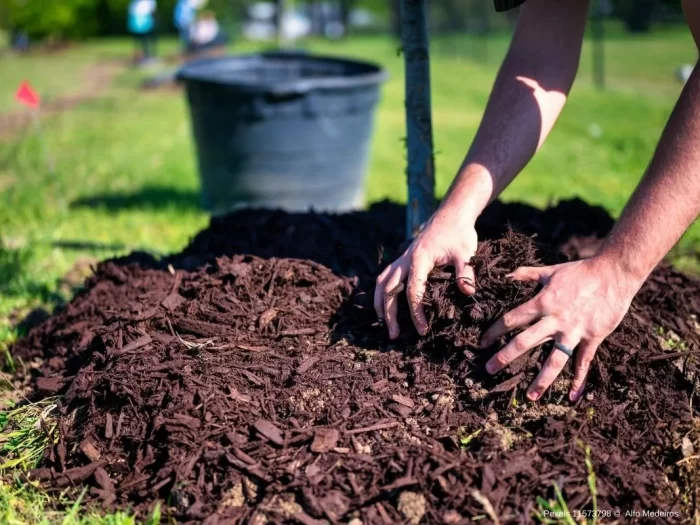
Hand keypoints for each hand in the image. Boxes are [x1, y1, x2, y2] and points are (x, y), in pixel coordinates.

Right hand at [375, 205, 478, 338]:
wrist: (451, 214)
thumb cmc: (459, 233)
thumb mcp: (466, 252)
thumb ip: (466, 272)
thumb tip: (467, 292)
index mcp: (419, 259)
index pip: (412, 291)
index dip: (416, 312)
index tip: (422, 330)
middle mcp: (405, 259)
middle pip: (389, 290)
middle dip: (389, 314)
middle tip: (394, 335)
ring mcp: (402, 259)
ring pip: (382, 283)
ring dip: (380, 304)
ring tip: (383, 324)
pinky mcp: (403, 259)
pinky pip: (385, 277)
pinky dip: (382, 292)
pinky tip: (385, 305)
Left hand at [480, 256, 640, 401]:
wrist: (614, 273)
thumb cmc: (581, 271)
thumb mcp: (550, 271)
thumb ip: (526, 274)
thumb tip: (506, 275)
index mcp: (542, 302)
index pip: (511, 320)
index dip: (494, 331)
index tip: (482, 342)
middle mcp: (555, 320)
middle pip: (524, 342)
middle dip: (505, 357)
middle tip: (490, 370)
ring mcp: (574, 331)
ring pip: (554, 360)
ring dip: (542, 379)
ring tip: (530, 396)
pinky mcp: (593, 338)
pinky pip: (583, 363)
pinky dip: (578, 380)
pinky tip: (572, 396)